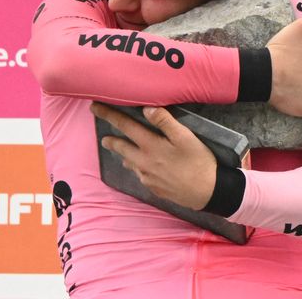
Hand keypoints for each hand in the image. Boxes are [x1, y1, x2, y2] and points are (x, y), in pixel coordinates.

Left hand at [90, 103, 216, 209]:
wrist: (207, 192)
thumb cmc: (198, 161)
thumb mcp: (185, 137)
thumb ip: (165, 121)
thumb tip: (145, 108)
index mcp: (150, 146)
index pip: (124, 126)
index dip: (109, 115)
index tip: (94, 108)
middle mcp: (143, 162)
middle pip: (121, 147)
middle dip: (111, 140)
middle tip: (104, 137)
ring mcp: (147, 177)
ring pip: (129, 162)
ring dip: (123, 154)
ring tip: (122, 150)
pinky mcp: (153, 187)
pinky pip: (139, 174)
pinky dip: (136, 167)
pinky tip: (141, 166)